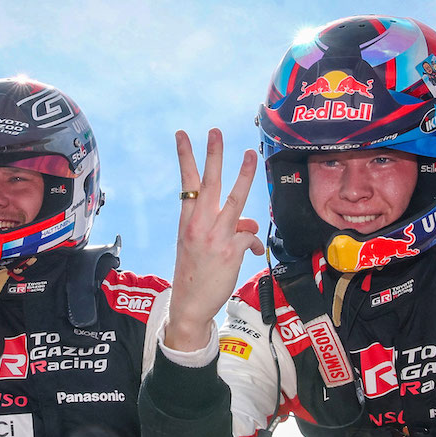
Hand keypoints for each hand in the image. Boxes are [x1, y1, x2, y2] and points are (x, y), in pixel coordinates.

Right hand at [166, 129, 264, 350]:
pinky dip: (254, 243)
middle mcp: (200, 225)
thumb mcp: (199, 247)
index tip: (182, 135)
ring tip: (251, 155)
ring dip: (244, 176)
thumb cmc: (194, 274)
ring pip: (235, 201)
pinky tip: (252, 252)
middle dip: (214, 155)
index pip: (187, 183)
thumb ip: (222, 229)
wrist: (190, 305)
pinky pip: (250, 237)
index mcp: (188, 222)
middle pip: (209, 183)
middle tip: (215, 131)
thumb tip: (249, 225)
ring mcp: (216, 237)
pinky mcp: (231, 252)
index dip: (185, 157)